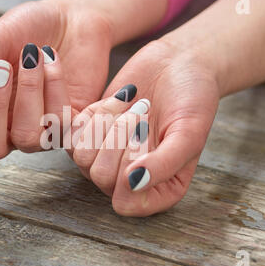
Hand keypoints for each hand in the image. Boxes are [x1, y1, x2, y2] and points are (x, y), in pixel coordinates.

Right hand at [0, 0, 111, 159]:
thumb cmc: (29, 30)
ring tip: (32, 55)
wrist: (73, 20)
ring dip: (28, 93)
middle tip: (1, 69)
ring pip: (27, 138)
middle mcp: (9, 129)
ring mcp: (39, 131)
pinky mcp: (69, 126)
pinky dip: (55, 85)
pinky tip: (53, 60)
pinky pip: (59, 122)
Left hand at [70, 41, 219, 215]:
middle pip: (100, 176)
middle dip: (120, 138)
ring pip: (82, 156)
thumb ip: (165, 163)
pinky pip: (71, 134)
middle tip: (144, 113)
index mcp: (159, 190)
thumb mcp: (189, 132)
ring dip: (107, 123)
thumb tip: (134, 184)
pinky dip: (94, 113)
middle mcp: (128, 180)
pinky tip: (120, 100)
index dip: (129, 167)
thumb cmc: (193, 100)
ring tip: (133, 105)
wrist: (179, 63)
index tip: (148, 133)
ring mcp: (107, 158)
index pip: (124, 201)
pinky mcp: (91, 133)